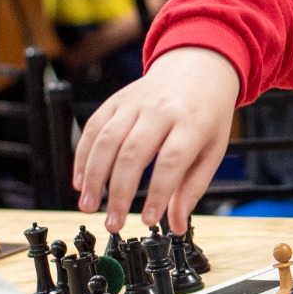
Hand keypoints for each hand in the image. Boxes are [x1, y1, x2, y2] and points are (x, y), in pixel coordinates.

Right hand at [73, 47, 239, 234]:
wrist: (197, 68)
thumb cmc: (206, 113)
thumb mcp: (212, 150)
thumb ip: (192, 188)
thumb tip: (177, 225)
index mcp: (192, 123)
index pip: (171, 161)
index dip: (157, 193)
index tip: (148, 220)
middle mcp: (160, 110)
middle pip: (133, 152)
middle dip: (119, 192)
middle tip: (113, 222)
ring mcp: (135, 102)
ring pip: (107, 140)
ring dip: (93, 176)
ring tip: (89, 206)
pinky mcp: (116, 100)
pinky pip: (93, 128)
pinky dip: (82, 155)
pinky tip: (80, 180)